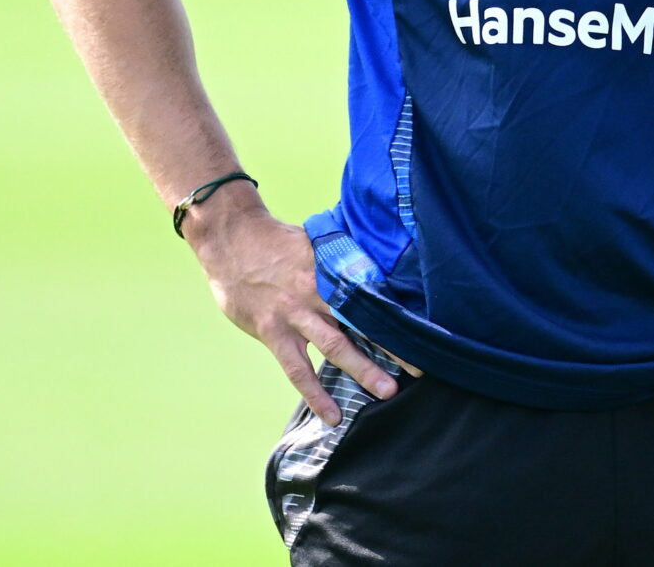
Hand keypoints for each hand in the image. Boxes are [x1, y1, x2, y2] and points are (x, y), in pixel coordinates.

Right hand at [186, 193, 401, 422]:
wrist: (231, 237)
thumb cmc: (275, 240)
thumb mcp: (314, 243)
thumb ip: (338, 261)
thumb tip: (371, 271)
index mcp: (331, 269)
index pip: (372, 294)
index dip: (396, 314)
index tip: (422, 331)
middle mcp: (318, 292)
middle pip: (361, 322)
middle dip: (391, 346)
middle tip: (419, 369)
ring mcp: (294, 313)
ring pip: (335, 347)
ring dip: (362, 369)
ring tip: (387, 392)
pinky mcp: (272, 330)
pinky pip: (297, 369)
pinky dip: (315, 394)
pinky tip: (332, 416)